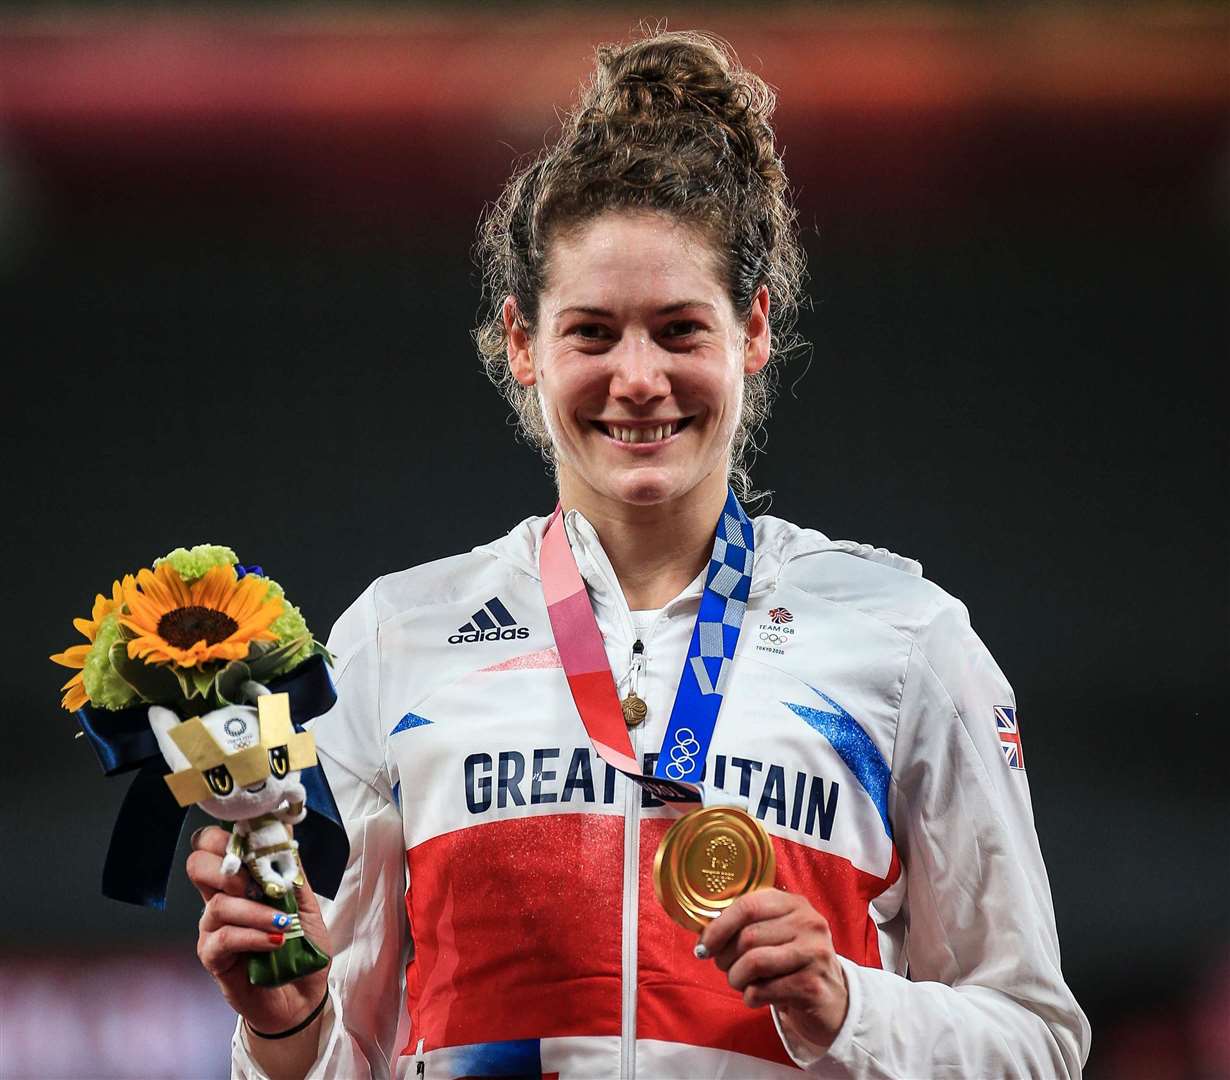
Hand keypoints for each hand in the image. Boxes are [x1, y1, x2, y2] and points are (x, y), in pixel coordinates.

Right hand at [186, 826, 331, 1035]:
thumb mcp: (305, 903)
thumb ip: (292, 871)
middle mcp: (220, 899)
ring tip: (282, 923)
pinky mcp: (214, 958)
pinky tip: (274, 942)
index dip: (230, 836)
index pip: (215, 845)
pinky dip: (253, 936)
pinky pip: (224, 938)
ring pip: (217, 904)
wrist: (302, 995)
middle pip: (198, 864)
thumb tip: (284, 829)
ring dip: (255, 911)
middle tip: (258, 882)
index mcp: (239, 881)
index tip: (260, 841)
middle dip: (229, 865)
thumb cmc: (301, 947)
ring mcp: (213, 929)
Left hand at [697, 889, 847, 1050]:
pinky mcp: (813, 985)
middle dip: (726, 957)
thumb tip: (705, 936)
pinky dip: (750, 996)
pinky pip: (764, 990)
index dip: (719, 926)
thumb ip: (747, 926)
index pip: (748, 906)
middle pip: (748, 936)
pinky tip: (756, 996)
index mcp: (794, 904)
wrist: (831, 999)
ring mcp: (814, 953)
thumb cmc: (791, 963)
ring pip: (754, 962)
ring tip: (739, 982)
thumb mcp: (776, 934)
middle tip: (725, 967)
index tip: (704, 945)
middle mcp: (808, 923)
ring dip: (736, 978)